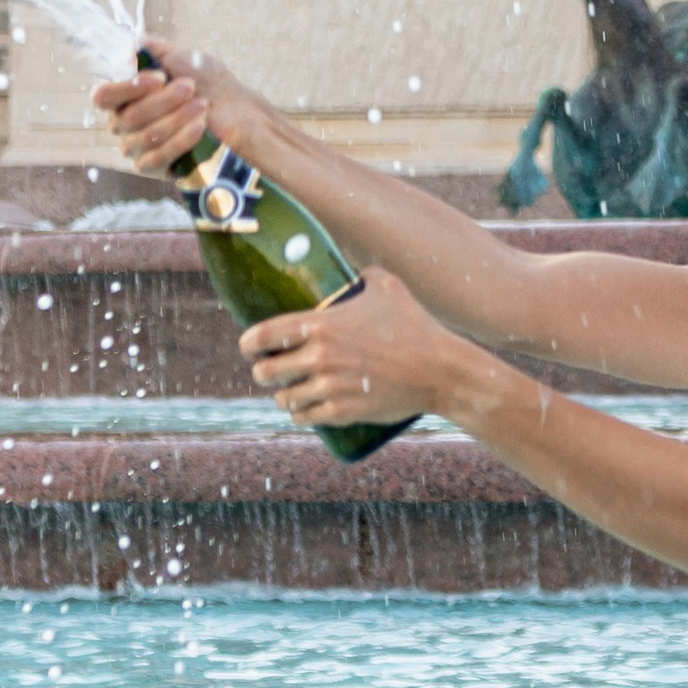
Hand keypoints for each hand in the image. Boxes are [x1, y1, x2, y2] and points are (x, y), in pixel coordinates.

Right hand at [90, 41, 273, 181]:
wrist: (236, 109)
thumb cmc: (205, 81)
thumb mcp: (181, 58)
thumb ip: (154, 51)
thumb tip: (135, 45)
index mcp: (124, 96)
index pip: (103, 96)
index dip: (127, 88)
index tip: (160, 78)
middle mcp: (123, 124)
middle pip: (127, 117)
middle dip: (163, 101)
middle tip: (190, 87)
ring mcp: (137, 148)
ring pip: (144, 137)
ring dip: (175, 119)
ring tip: (202, 105)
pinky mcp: (156, 168)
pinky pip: (157, 159)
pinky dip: (179, 141)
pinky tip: (199, 127)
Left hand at [239, 262, 466, 429]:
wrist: (440, 371)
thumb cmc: (415, 326)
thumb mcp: (389, 287)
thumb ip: (365, 274)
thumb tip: (354, 269)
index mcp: (320, 326)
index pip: (262, 335)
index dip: (247, 343)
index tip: (248, 346)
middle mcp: (318, 358)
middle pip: (265, 371)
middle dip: (264, 371)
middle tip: (273, 369)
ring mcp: (329, 388)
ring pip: (283, 398)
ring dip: (284, 394)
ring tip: (290, 390)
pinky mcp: (342, 412)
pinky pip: (305, 418)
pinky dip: (301, 414)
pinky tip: (304, 409)